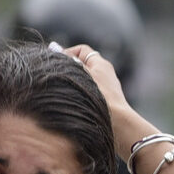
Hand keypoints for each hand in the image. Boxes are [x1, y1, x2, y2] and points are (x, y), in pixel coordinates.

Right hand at [64, 44, 152, 160]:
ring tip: (65, 92)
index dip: (67, 53)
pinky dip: (81, 97)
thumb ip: (67, 61)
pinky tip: (74, 105)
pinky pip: (90, 96)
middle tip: (58, 78)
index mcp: (101, 64)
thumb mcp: (79, 74)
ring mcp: (107, 91)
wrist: (119, 126)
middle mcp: (106, 75)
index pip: (81, 51)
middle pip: (83, 66)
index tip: (57, 63)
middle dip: (70, 70)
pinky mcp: (106, 105)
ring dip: (74, 85)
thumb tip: (54, 46)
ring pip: (86, 82)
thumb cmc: (99, 98)